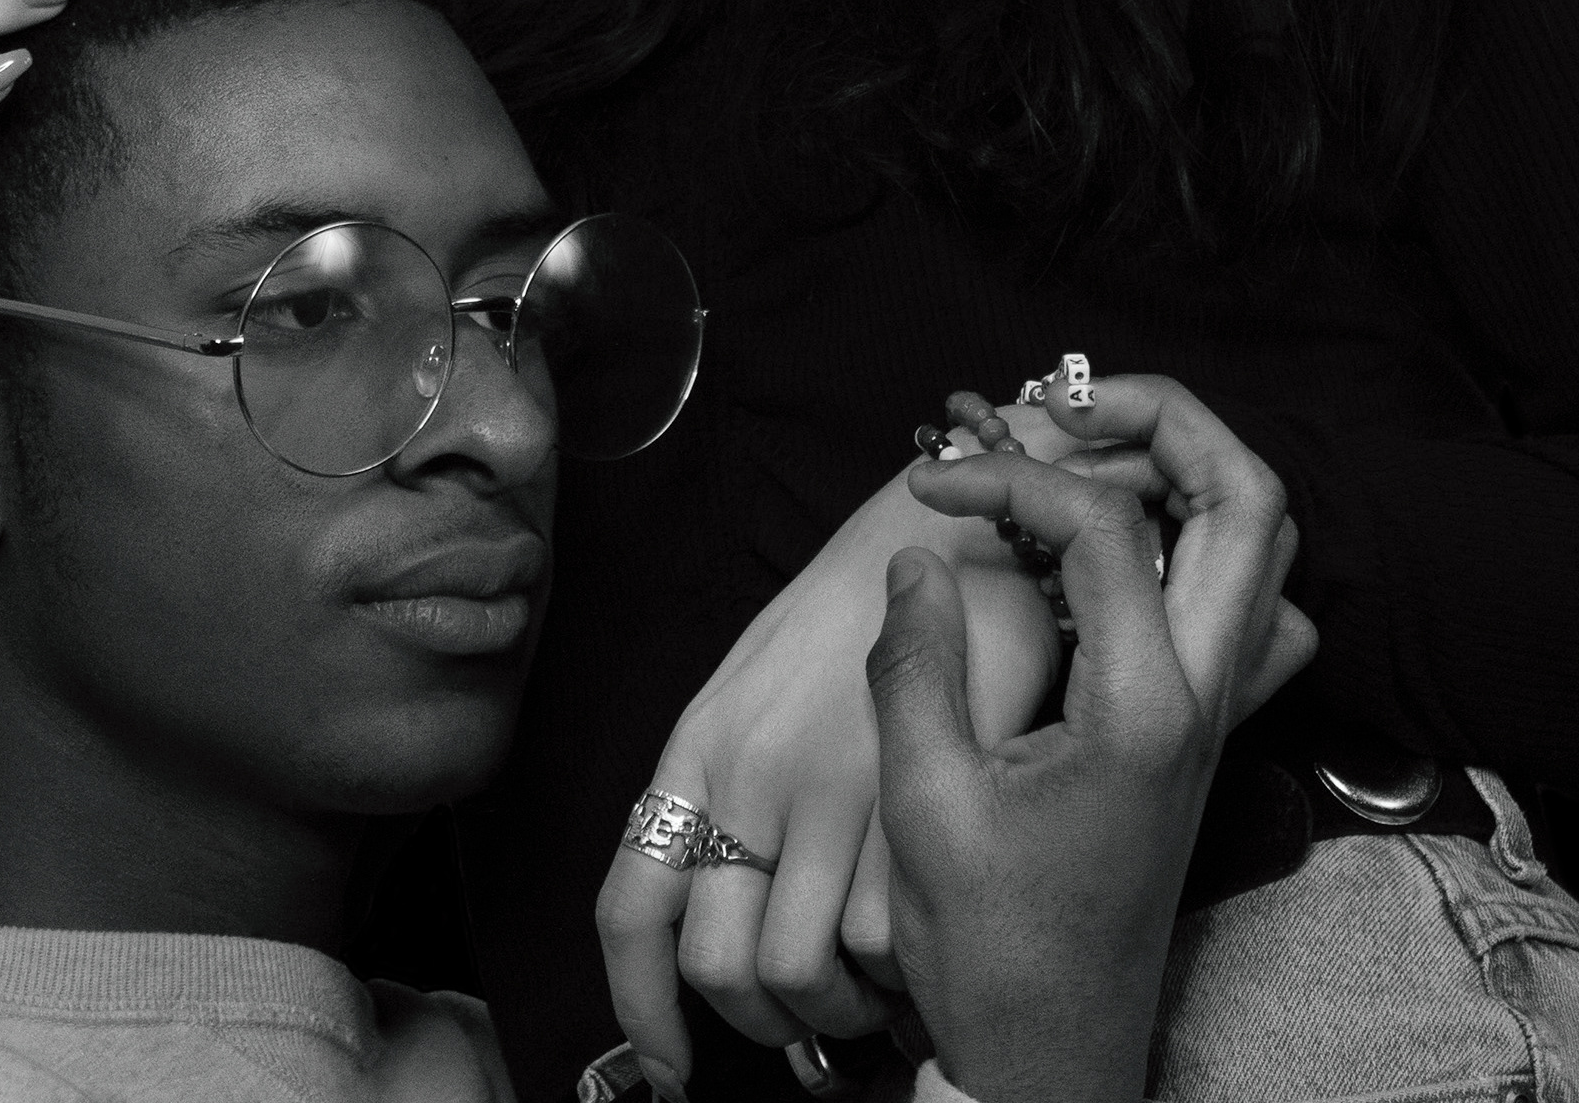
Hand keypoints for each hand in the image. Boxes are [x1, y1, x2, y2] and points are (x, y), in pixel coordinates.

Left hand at [595, 456, 1067, 1092]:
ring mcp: (829, 787)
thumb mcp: (754, 689)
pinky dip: (905, 972)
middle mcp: (749, 773)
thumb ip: (723, 791)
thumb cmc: (854, 616)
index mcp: (698, 748)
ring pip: (803, 969)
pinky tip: (930, 946)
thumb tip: (716, 916)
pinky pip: (888, 941)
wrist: (947, 531)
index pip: (631, 908)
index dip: (641, 1012)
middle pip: (720, 965)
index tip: (671, 1069)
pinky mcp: (910, 793)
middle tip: (813, 1021)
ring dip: (842, 1007)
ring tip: (879, 987)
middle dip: (767, 1025)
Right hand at [870, 373, 1317, 1102]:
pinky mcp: (1208, 736)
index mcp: (1141, 707)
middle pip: (1248, 501)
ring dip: (1187, 473)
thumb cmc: (990, 948)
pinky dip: (1200, 547)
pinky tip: (1119, 555)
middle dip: (1165, 421)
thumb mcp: (925, 806)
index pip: (1108, 522)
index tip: (935, 487)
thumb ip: (918, 666)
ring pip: (1259, 547)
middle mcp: (1205, 698)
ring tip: (1083, 454)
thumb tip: (919, 554)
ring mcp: (1220, 716)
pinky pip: (1247, 610)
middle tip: (1062, 406)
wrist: (1053, 1051)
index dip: (1015, 478)